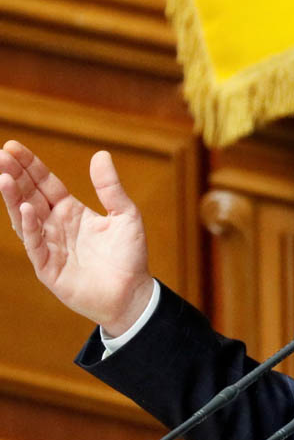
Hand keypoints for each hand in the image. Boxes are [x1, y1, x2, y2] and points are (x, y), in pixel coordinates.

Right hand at [0, 140, 153, 335]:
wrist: (133, 293)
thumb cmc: (130, 256)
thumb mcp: (125, 215)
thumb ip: (110, 188)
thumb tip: (101, 154)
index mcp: (72, 212)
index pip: (45, 183)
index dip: (30, 166)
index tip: (12, 146)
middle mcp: (56, 226)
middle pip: (30, 195)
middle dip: (15, 175)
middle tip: (0, 154)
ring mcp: (49, 246)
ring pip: (24, 217)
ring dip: (14, 197)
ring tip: (3, 176)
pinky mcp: (48, 267)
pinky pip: (35, 243)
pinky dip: (29, 226)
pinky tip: (25, 208)